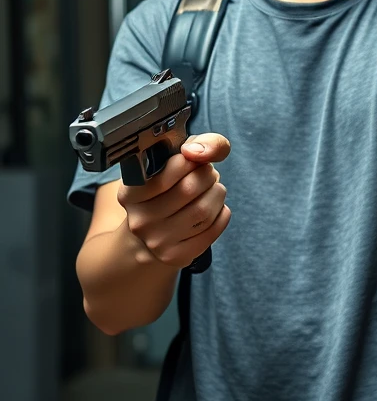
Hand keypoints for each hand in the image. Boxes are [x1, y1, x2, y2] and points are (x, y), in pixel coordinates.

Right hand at [117, 132, 232, 268]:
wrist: (149, 237)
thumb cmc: (164, 192)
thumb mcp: (172, 162)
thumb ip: (196, 144)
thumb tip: (198, 151)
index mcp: (131, 193)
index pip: (168, 172)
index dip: (191, 160)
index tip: (195, 158)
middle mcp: (140, 219)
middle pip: (189, 189)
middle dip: (208, 176)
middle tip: (208, 174)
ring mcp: (157, 241)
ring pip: (204, 210)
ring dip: (217, 194)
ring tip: (213, 190)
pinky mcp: (177, 256)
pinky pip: (213, 229)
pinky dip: (222, 214)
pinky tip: (216, 208)